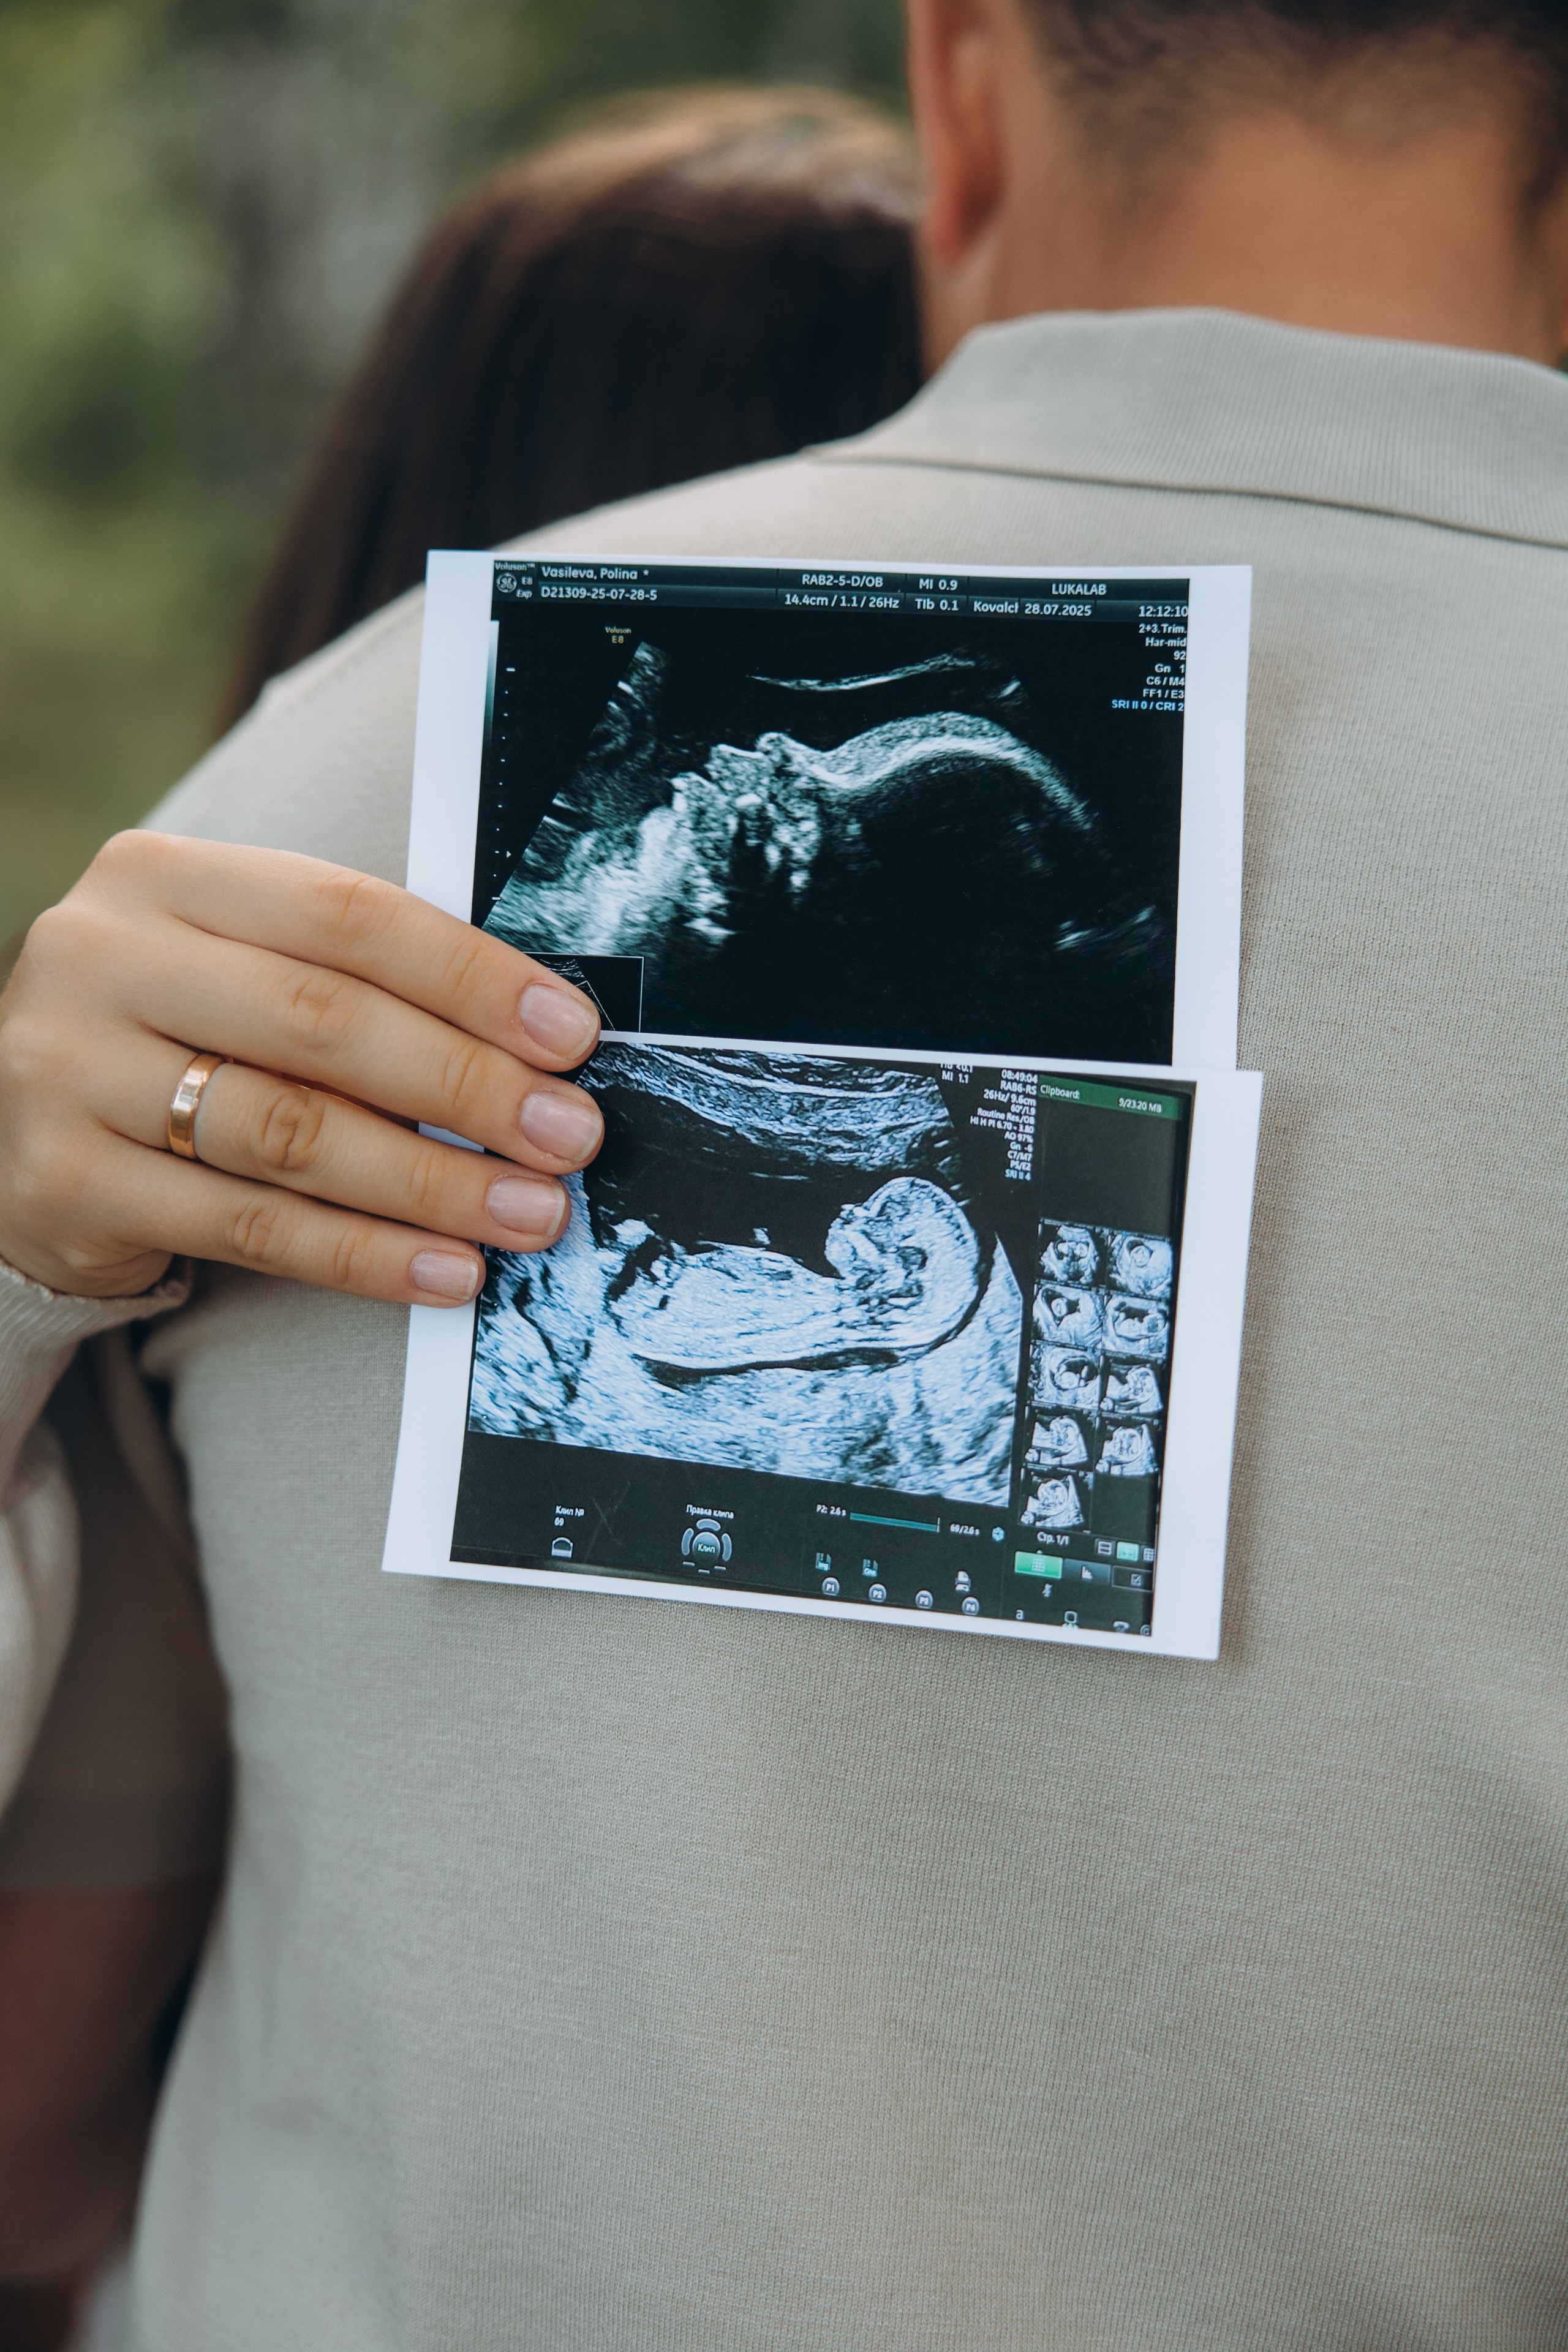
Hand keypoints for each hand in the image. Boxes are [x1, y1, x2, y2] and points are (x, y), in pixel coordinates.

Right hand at [0, 833, 605, 1304]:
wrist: (14, 1124)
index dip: (472, 976)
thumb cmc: (177, 1034)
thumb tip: (533, 1042)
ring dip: (433, 1182)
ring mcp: (68, 1072)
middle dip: (468, 1085)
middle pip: (325, 1024)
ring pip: (291, 1134)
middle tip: (569, 1135)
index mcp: (162, 878)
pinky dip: (364, 1255)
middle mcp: (101, 959)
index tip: (570, 1036)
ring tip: (531, 1212)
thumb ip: (353, 980)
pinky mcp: (67, 1183)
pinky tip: (446, 1272)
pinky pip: (250, 1228)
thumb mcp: (240, 967)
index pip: (347, 915)